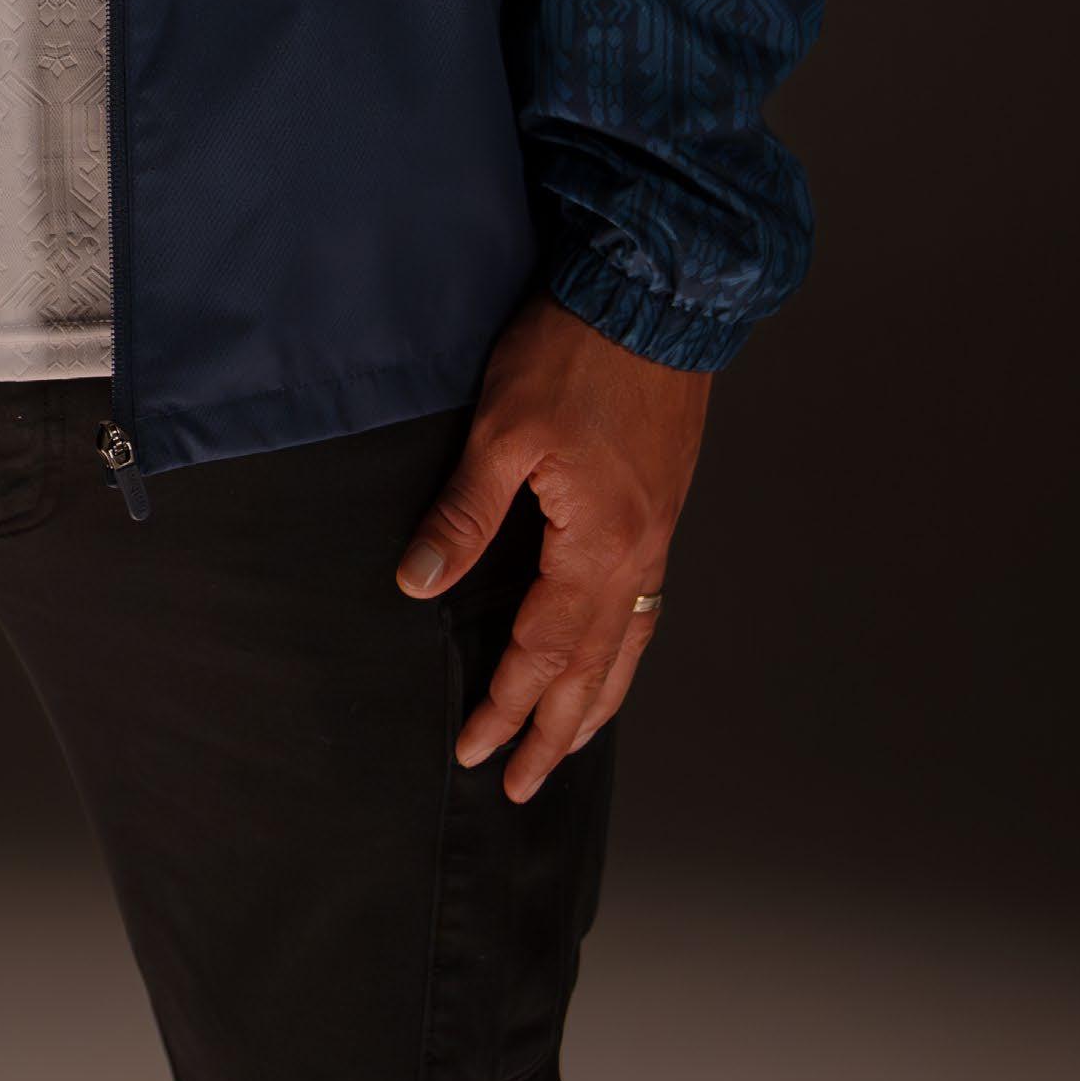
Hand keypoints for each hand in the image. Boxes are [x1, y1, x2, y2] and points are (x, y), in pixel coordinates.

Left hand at [394, 291, 707, 800]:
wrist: (655, 294)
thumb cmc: (576, 352)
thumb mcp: (503, 427)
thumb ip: (464, 511)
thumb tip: (418, 583)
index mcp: (597, 544)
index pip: (543, 650)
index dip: (506, 705)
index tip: (472, 749)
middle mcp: (637, 554)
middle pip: (595, 669)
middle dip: (555, 732)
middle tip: (522, 786)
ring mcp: (656, 532)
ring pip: (629, 644)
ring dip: (594, 701)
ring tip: (570, 744)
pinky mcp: (661, 506)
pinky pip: (644, 607)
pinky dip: (623, 651)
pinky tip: (609, 653)